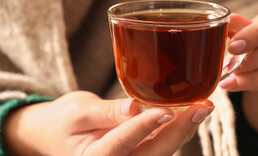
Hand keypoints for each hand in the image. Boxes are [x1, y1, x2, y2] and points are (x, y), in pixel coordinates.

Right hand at [2, 91, 213, 155]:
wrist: (55, 132)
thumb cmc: (63, 121)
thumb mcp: (79, 112)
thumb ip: (107, 112)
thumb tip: (135, 107)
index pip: (124, 141)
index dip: (146, 126)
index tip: (167, 110)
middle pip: (153, 151)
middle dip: (179, 129)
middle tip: (202, 107)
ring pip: (161, 149)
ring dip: (183, 129)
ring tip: (203, 107)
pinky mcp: (138, 151)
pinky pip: (159, 143)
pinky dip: (175, 128)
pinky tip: (189, 112)